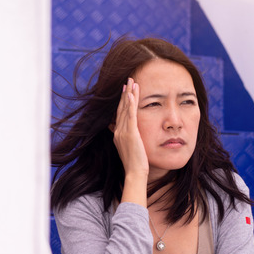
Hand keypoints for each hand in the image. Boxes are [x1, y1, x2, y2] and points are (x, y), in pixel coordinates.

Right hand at [112, 79, 148, 194]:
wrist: (135, 173)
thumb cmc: (135, 163)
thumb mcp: (129, 149)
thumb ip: (127, 139)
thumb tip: (126, 134)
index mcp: (118, 134)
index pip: (120, 113)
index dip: (123, 101)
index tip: (126, 90)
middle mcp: (118, 131)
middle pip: (121, 108)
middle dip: (126, 93)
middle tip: (129, 80)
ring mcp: (123, 132)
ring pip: (126, 109)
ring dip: (129, 94)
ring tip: (132, 82)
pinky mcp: (130, 134)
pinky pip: (130, 116)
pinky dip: (130, 104)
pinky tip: (131, 94)